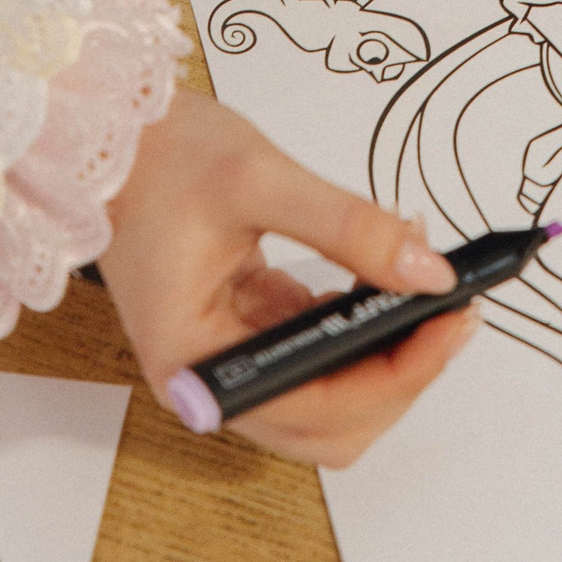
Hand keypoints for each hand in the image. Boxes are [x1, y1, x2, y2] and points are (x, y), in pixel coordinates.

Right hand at [100, 91, 476, 466]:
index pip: (314, 408)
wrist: (109, 133)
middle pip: (330, 427)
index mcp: (196, 363)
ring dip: (387, 359)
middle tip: (452, 311)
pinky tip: (387, 278)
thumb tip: (427, 271)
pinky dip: (362, 330)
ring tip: (429, 290)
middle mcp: (211, 383)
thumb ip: (348, 227)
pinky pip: (319, 357)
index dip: (393, 375)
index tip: (447, 323)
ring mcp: (230, 362)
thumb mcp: (258, 178)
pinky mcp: (247, 332)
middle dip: (400, 376)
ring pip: (332, 403)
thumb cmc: (159, 158)